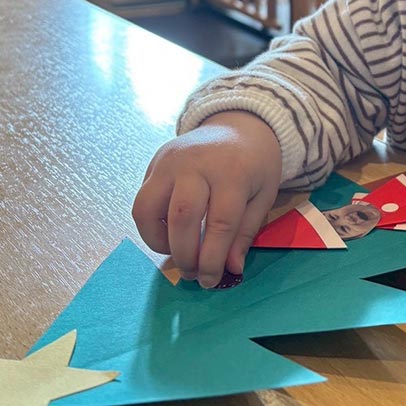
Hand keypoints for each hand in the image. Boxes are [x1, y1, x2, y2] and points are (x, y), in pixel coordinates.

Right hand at [132, 111, 282, 287]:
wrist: (239, 125)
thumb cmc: (255, 165)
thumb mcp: (263, 196)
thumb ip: (245, 232)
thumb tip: (230, 269)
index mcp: (232, 172)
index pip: (220, 223)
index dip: (212, 258)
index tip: (210, 280)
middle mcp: (196, 164)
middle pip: (182, 217)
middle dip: (185, 253)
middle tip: (192, 273)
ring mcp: (170, 161)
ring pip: (148, 208)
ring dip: (158, 240)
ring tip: (177, 253)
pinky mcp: (154, 163)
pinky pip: (143, 201)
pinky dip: (151, 225)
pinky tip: (169, 234)